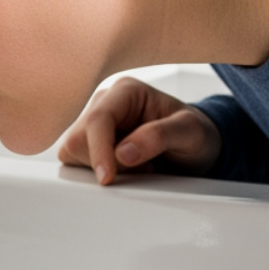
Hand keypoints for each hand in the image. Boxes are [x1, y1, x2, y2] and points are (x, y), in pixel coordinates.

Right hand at [56, 77, 221, 184]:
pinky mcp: (87, 143)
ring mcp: (92, 123)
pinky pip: (75, 162)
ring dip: (102, 167)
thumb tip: (123, 154)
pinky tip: (122, 170)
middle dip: (105, 161)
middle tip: (143, 167)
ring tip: (136, 166)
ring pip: (73, 151)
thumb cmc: (194, 134)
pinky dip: (97, 172)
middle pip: (79, 138)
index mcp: (126, 91)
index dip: (99, 150)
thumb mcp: (190, 132)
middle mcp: (104, 103)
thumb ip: (159, 136)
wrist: (195, 148)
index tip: (108, 177)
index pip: (98, 119)